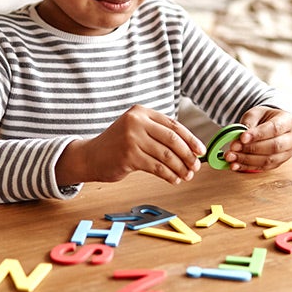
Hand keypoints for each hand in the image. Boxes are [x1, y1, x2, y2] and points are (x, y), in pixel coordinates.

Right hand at [56, 105, 205, 185]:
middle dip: (188, 155)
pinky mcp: (129, 156)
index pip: (173, 125)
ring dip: (180, 168)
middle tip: (196, 166)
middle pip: (172, 140)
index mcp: (141, 112)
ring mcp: (132, 139)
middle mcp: (136, 122)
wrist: (90, 156)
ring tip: (187, 175)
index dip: (190, 139)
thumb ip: (158, 133)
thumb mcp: (136, 130)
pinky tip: (174, 179)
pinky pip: (157, 167)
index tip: (201, 151)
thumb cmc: (117, 145)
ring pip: (166, 155)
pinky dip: (169, 175)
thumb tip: (190, 148)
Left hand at [224, 106, 291, 171]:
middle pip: (274, 147)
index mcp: (289, 121)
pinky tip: (235, 165)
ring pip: (268, 160)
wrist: (276, 127)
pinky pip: (263, 168)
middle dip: (251, 148)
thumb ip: (249, 122)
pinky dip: (247, 167)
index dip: (258, 134)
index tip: (242, 137)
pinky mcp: (278, 163)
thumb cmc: (267, 118)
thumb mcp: (257, 113)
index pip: (275, 129)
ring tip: (231, 157)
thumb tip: (239, 136)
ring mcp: (287, 153)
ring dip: (247, 160)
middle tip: (234, 147)